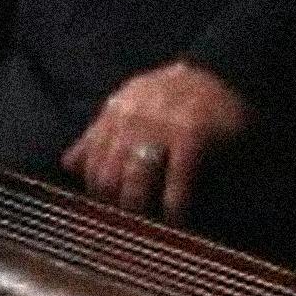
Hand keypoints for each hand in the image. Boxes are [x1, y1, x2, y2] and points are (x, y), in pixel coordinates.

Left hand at [61, 61, 248, 223]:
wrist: (227, 69)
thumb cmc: (174, 94)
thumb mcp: (129, 103)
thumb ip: (98, 134)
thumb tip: (68, 165)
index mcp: (114, 113)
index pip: (90, 163)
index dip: (94, 193)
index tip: (103, 212)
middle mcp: (131, 119)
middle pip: (108, 176)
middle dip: (113, 206)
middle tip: (124, 225)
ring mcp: (161, 127)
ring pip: (135, 181)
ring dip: (139, 210)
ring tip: (145, 226)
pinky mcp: (192, 135)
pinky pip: (176, 181)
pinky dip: (174, 206)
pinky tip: (175, 219)